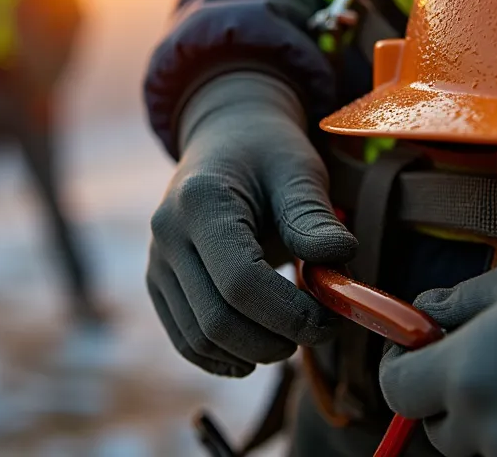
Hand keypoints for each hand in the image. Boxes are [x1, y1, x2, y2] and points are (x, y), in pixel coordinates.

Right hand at [147, 72, 357, 376]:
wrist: (226, 140)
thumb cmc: (268, 154)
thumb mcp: (298, 170)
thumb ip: (313, 216)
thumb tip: (340, 257)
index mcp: (200, 201)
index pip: (240, 282)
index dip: (289, 313)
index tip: (329, 319)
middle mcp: (166, 233)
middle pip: (217, 319)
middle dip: (275, 339)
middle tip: (319, 329)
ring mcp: (156, 262)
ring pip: (200, 338)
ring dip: (253, 352)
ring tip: (291, 336)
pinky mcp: (159, 284)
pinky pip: (185, 339)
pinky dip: (222, 357)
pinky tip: (257, 352)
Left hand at [380, 234, 496, 456]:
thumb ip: (457, 305)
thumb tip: (422, 316)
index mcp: (466, 375)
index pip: (396, 391)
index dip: (402, 368)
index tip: (419, 352)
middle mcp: (494, 430)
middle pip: (442, 432)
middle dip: (452, 400)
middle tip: (489, 363)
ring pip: (490, 451)